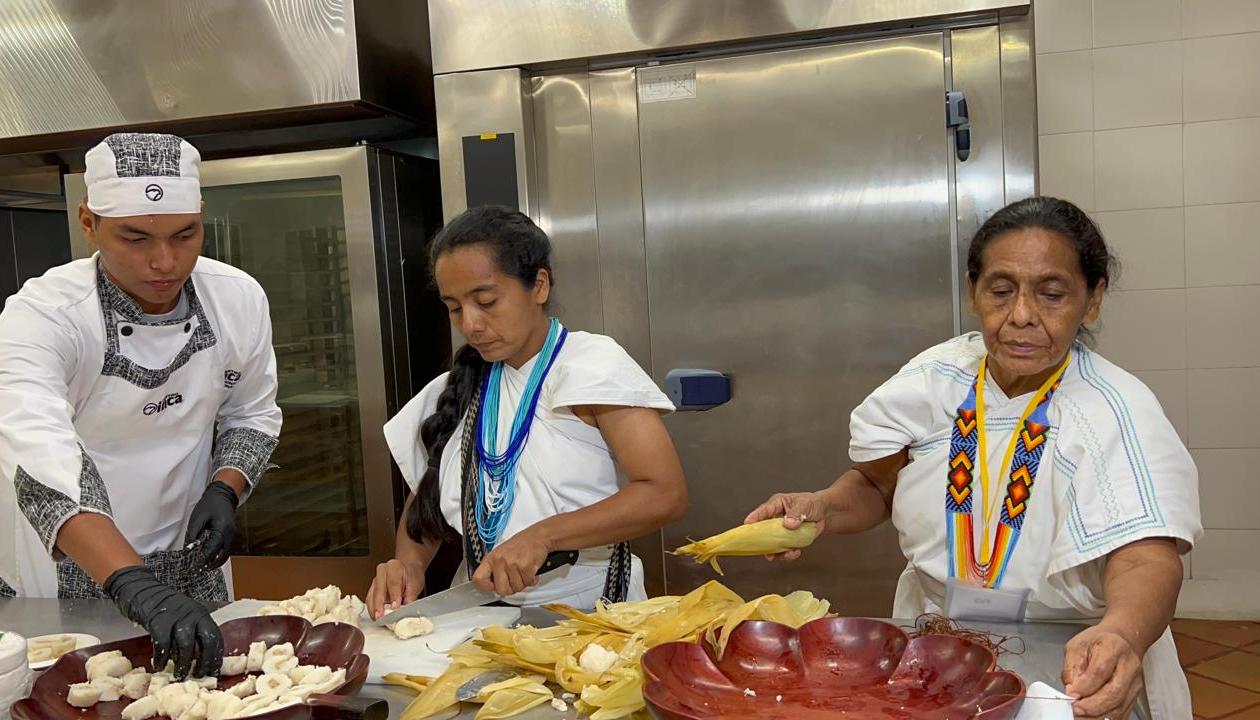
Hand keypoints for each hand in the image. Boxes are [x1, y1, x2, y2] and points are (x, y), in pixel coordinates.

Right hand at [104, 565, 221, 678]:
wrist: (143, 590)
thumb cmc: (164, 608)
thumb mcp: (184, 617)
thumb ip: (191, 633)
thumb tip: (197, 659)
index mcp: (201, 614)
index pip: (215, 637)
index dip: (215, 656)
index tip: (213, 671)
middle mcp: (193, 614)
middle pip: (205, 640)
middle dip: (204, 661)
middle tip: (198, 675)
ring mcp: (177, 616)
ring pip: (186, 644)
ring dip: (183, 663)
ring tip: (179, 675)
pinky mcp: (159, 620)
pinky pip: (163, 643)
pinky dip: (162, 658)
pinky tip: (159, 666)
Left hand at [184, 481, 238, 569]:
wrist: (223, 494)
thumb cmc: (210, 504)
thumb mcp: (197, 517)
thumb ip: (193, 534)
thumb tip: (189, 548)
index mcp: (222, 529)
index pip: (213, 549)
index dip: (204, 559)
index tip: (195, 566)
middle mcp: (230, 534)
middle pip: (223, 556)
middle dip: (212, 564)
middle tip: (200, 570)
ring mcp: (232, 534)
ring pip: (226, 554)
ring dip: (216, 562)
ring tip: (204, 567)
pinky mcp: (231, 534)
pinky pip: (226, 549)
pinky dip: (219, 556)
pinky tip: (211, 558)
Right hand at [366, 559, 425, 620]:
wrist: (408, 571)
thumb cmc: (411, 576)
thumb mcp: (416, 583)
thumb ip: (411, 596)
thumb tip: (406, 608)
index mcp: (394, 566)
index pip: (393, 582)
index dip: (394, 595)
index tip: (396, 606)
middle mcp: (382, 572)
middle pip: (379, 589)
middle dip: (379, 604)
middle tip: (381, 616)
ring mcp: (375, 580)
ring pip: (371, 595)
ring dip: (373, 609)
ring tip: (378, 619)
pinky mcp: (372, 589)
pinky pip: (369, 600)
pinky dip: (372, 609)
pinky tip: (376, 617)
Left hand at [472, 529, 551, 596]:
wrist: (538, 536)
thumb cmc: (520, 545)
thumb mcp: (501, 553)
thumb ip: (495, 569)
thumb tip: (492, 586)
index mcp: (491, 558)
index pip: (478, 579)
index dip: (485, 587)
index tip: (492, 586)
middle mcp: (499, 561)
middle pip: (500, 590)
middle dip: (510, 588)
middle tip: (515, 580)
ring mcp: (512, 563)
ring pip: (516, 588)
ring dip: (523, 582)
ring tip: (524, 571)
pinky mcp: (525, 566)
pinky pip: (528, 583)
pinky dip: (532, 580)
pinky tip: (531, 570)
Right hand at [743, 491, 830, 559]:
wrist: (824, 514)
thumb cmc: (813, 504)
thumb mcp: (805, 505)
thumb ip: (796, 514)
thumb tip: (788, 524)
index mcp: (776, 505)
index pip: (763, 510)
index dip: (755, 517)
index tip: (747, 523)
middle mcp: (774, 518)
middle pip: (763, 530)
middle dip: (762, 541)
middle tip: (765, 549)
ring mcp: (780, 531)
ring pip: (771, 543)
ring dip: (777, 551)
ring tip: (788, 552)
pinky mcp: (787, 540)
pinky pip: (782, 550)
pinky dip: (787, 554)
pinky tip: (795, 553)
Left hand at [1062, 624, 1143, 718]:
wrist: (1122, 641)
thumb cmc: (1098, 642)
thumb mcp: (1077, 646)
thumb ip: (1072, 667)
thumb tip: (1070, 689)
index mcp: (1113, 647)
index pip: (1100, 671)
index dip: (1085, 686)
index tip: (1070, 694)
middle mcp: (1129, 666)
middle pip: (1114, 692)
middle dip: (1092, 705)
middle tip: (1075, 709)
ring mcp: (1135, 683)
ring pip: (1119, 706)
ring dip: (1098, 715)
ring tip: (1080, 715)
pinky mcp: (1135, 696)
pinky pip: (1122, 712)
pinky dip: (1105, 717)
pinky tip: (1092, 717)